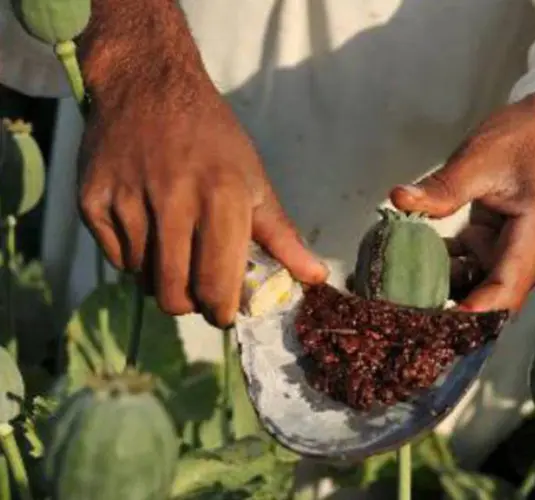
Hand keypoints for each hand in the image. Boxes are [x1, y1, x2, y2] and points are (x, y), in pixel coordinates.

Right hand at [76, 43, 327, 327]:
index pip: (216, 285)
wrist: (148, 85)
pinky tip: (146, 226)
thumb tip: (315, 278)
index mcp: (222, 197)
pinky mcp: (91, 200)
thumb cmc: (212, 137)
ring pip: (142, 279)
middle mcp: (173, 200)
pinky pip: (114, 257)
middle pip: (173, 294)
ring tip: (174, 245)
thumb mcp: (254, 179)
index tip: (223, 310)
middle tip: (198, 289)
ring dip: (161, 276)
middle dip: (190, 303)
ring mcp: (126, 200)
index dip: (220, 311)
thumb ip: (281, 235)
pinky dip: (133, 256)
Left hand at [390, 93, 534, 312]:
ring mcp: (506, 252)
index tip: (437, 325)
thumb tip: (398, 200)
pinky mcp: (491, 245)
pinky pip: (464, 268)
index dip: (473, 313)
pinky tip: (405, 269)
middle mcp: (523, 255)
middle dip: (450, 312)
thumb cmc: (524, 140)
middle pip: (489, 298)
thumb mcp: (480, 158)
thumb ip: (442, 187)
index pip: (504, 289)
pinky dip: (438, 269)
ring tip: (394, 297)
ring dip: (439, 291)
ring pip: (472, 286)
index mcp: (532, 238)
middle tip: (404, 318)